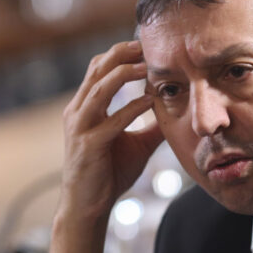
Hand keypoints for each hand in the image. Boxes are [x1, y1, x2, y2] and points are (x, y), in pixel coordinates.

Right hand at [47, 41, 162, 252]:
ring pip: (100, 88)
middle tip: (148, 45)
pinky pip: (112, 120)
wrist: (88, 206)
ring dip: (125, 74)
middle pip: (97, 69)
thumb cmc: (109, 174)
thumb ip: (150, 126)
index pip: (99, 69)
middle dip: (123, 54)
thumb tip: (174, 113)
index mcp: (85, 107)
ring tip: (148, 65)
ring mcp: (80, 127)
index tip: (145, 46)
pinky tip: (150, 101)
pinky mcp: (89, 145)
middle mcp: (78, 112)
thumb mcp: (134, 144)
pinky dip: (132, 108)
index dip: (120, 54)